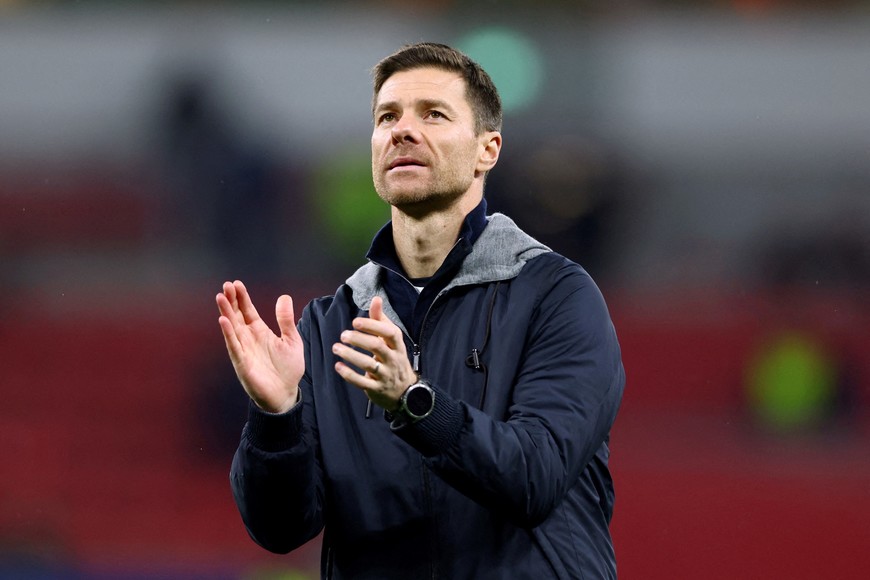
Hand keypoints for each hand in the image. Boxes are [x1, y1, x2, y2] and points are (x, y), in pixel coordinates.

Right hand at [216, 280, 303, 413]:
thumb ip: (286, 320)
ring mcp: (244, 350)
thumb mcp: (292, 340)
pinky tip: (223, 321)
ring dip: (226, 313)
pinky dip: (228, 334)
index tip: (236, 284)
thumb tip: (284, 297)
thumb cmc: (288, 369)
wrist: (285, 394)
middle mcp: (249, 339)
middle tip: (226, 285)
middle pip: (237, 316)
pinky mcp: (242, 363)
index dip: (242, 298)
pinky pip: (234, 346)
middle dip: (231, 301)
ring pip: (232, 328)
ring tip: (220, 297)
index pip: (248, 311)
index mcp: (260, 332)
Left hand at [333, 296, 416, 410]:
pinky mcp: (376, 388)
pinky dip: (348, 374)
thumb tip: (376, 299)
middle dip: (358, 339)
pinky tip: (338, 366)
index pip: (389, 332)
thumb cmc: (394, 359)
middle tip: (343, 335)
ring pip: (368, 365)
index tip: (355, 321)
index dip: (372, 326)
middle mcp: (393, 359)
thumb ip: (381, 320)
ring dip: (350, 355)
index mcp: (397, 345)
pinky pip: (362, 382)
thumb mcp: (391, 340)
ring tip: (336, 348)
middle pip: (377, 347)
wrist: (404, 391)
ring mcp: (385, 375)